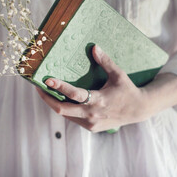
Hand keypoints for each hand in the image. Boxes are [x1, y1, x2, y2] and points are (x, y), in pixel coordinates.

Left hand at [36, 45, 176, 131]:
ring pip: (66, 115)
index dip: (59, 87)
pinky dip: (66, 110)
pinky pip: (73, 119)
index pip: (74, 94)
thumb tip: (94, 47)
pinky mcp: (92, 128)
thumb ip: (105, 62)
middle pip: (62, 110)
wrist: (138, 110)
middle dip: (47, 99)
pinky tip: (61, 101)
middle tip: (38, 88)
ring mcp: (91, 123)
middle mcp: (92, 114)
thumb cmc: (128, 90)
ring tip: (46, 93)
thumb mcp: (118, 75)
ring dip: (54, 105)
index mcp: (99, 100)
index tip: (47, 80)